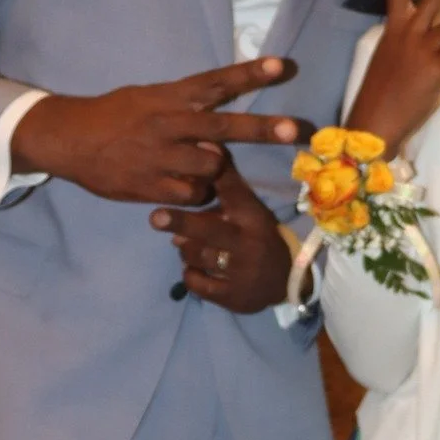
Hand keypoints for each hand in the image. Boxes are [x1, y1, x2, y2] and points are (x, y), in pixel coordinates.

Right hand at [11, 54, 311, 205]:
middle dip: (262, 128)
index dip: (250, 74)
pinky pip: (192, 193)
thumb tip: (219, 118)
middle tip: (294, 129)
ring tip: (189, 165)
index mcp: (170, 97)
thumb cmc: (115, 116)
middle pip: (225, 126)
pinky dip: (193, 192)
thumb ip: (186, 105)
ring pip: (212, 166)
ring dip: (212, 170)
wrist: (69, 140)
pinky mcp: (152, 185)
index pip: (217, 82)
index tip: (282, 66)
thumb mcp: (149, 97)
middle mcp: (170, 123)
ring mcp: (161, 155)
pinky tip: (174, 184)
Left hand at [150, 160, 293, 312]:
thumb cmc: (256, 235)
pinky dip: (190, 273)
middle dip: (181, 222)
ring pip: (198, 256)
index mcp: (253, 217)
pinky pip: (198, 284)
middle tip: (154, 217)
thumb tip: (202, 143)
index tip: (198, 152)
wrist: (285, 281)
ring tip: (184, 245)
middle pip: (209, 230)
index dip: (215, 174)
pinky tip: (194, 268)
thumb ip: (225, 180)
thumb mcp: (248, 208)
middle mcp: (248, 243)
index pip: (233, 191)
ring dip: (185, 249)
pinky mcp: (232, 296)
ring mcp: (241, 272)